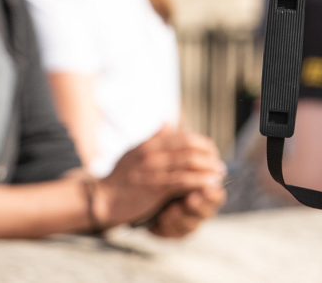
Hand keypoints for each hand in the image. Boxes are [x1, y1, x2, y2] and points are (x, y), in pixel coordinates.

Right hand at [96, 125, 224, 227]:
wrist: (102, 198)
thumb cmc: (120, 177)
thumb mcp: (134, 151)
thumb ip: (153, 138)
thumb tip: (168, 122)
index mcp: (150, 143)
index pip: (184, 136)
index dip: (202, 143)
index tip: (211, 152)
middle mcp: (153, 153)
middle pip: (190, 147)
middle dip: (209, 155)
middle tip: (219, 164)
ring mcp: (154, 169)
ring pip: (190, 163)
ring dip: (209, 168)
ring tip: (219, 174)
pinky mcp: (155, 187)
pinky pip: (184, 180)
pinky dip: (201, 181)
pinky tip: (211, 184)